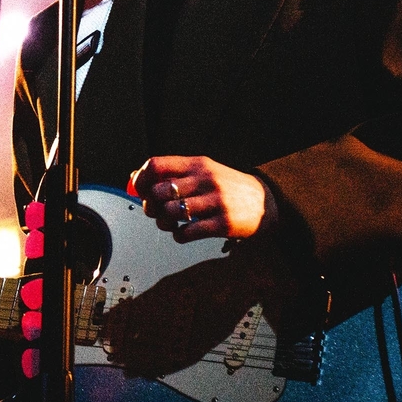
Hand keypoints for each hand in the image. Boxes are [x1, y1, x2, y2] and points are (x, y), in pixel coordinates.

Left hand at [130, 156, 267, 239]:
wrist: (267, 203)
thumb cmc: (228, 188)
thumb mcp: (204, 172)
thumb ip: (173, 173)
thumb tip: (134, 177)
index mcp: (198, 164)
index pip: (157, 165)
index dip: (141, 179)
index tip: (141, 190)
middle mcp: (206, 180)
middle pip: (159, 192)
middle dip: (151, 206)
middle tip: (157, 212)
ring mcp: (215, 201)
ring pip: (170, 213)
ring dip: (163, 223)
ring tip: (171, 224)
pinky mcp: (223, 223)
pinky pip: (187, 232)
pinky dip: (179, 236)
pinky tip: (184, 233)